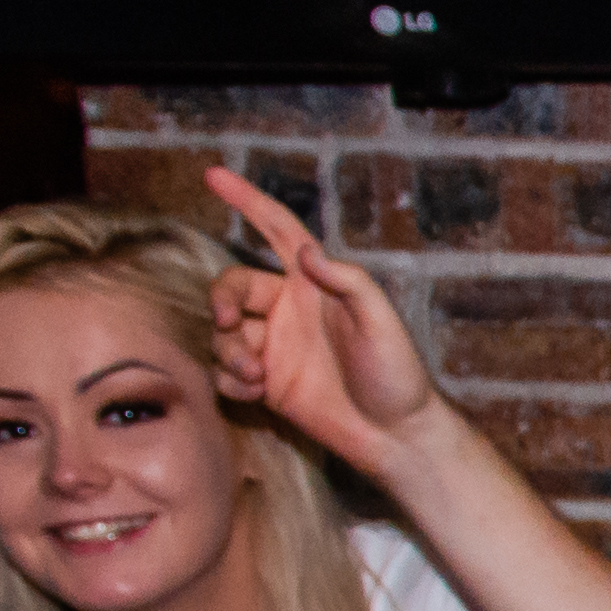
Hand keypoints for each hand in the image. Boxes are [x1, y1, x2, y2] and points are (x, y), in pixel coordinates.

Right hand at [198, 161, 460, 484]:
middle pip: (232, 286)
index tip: (213, 174)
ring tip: (257, 374)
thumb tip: (305, 251)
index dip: (247, 201)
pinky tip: (256, 392)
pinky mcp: (267, 383)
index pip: (276, 230)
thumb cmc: (397, 376)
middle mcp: (290, 310)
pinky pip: (226, 373)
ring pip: (223, 333)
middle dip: (220, 300)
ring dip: (228, 351)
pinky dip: (230, 381)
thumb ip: (348, 283)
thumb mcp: (381, 322)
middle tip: (228, 321)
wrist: (395, 437)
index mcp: (315, 285)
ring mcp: (276, 346)